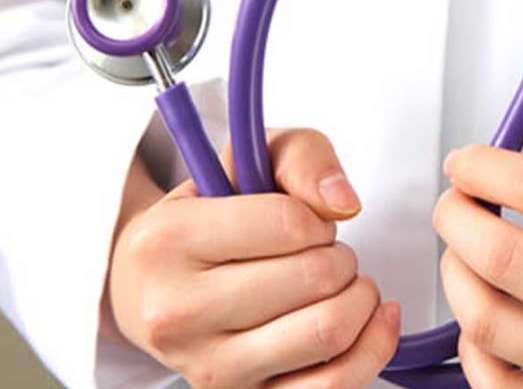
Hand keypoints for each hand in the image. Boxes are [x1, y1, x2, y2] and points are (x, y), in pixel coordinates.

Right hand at [106, 128, 399, 388]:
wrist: (148, 287)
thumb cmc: (206, 218)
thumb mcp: (243, 161)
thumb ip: (301, 156)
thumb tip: (343, 203)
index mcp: (167, 241)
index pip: (288, 223)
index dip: (317, 217)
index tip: (306, 221)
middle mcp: (177, 313)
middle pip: (314, 278)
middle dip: (340, 255)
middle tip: (324, 251)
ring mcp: (209, 368)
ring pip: (328, 331)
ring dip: (359, 297)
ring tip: (342, 283)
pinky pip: (333, 387)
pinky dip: (372, 346)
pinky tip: (373, 316)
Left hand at [433, 147, 522, 387]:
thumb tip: (514, 178)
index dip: (484, 166)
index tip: (465, 161)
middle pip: (502, 258)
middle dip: (454, 216)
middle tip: (454, 202)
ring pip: (488, 323)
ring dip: (456, 275)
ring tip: (466, 253)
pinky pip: (501, 386)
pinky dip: (475, 347)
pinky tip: (485, 314)